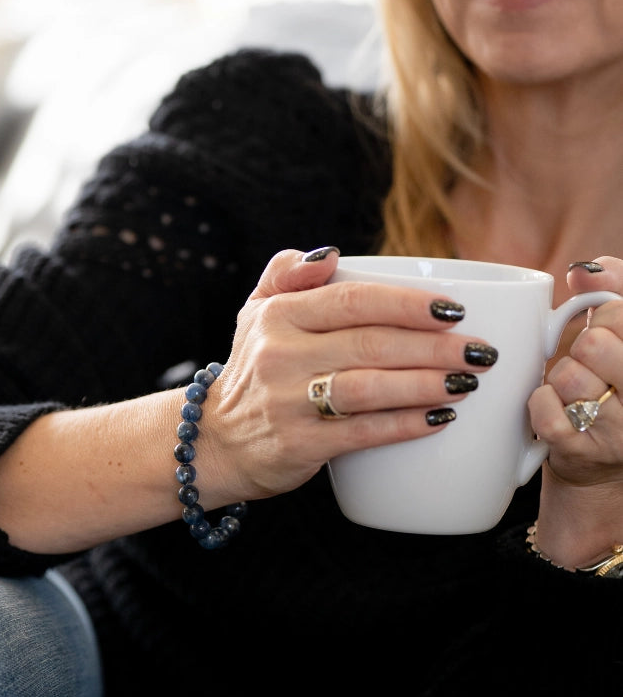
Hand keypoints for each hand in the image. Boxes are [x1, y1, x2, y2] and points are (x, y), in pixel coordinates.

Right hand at [201, 247, 497, 501]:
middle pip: (371, 344)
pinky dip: (405, 425)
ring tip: (467, 382)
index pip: (354, 299)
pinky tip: (439, 419)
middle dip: (435, 347)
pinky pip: (362, 432)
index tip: (456, 310)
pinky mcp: (299, 444)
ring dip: (426, 384)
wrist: (217, 443)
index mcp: (277, 315)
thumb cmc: (254, 372)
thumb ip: (287, 272)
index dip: (410, 304)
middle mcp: (279, 355)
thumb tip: (332, 253)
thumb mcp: (255, 314)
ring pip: (369, 387)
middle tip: (479, 352)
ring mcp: (287, 402)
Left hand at [529, 256, 622, 567]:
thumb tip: (585, 269)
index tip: (605, 332)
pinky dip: (539, 404)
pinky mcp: (583, 451)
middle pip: (595, 343)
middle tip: (588, 365)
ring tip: (573, 392)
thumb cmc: (608, 384)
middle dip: (581, 348)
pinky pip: (545, 408)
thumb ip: (611, 294)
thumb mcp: (618, 337)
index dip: (603, 318)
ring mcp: (619, 429)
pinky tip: (554, 410)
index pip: (620, 314)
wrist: (597, 457)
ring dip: (558, 380)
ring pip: (568, 376)